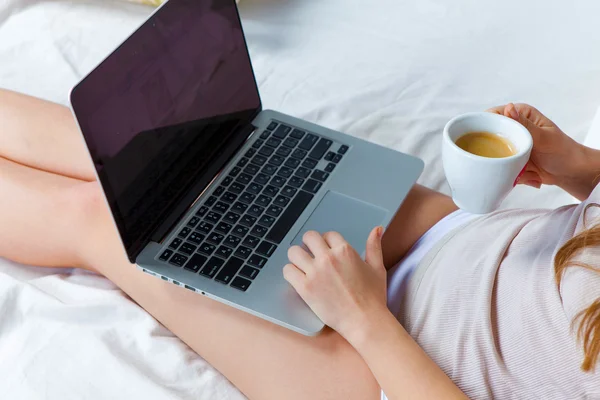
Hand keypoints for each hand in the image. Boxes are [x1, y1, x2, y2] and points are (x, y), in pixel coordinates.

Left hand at [283, 228, 387, 342]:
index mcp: (345, 251)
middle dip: (309, 244)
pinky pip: (288, 271)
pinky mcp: (305, 288)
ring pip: (294, 252)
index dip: (327, 241)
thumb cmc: (373, 297)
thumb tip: (377, 229)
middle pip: (308, 237)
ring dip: (297, 257)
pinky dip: (290, 272)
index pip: (328, 234)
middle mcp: (328, 258)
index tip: (327, 250)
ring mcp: (314, 273)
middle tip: (312, 254)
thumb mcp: (377, 268)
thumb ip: (374, 246)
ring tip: (302, 265)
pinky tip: (298, 278)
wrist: (364, 321)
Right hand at [488, 103, 585, 189]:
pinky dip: (513, 174)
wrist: (570, 173)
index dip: (485, 126)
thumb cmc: (563, 151)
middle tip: (517, 159)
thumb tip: (508, 108)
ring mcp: (510, 145)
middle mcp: (513, 128)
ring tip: (529, 167)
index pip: (493, 115)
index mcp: (519, 115)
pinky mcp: (510, 160)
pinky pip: (500, 168)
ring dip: (509, 166)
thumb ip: (524, 125)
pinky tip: (530, 173)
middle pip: (488, 138)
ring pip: (493, 156)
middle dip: (499, 153)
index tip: (486, 141)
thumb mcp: (543, 137)